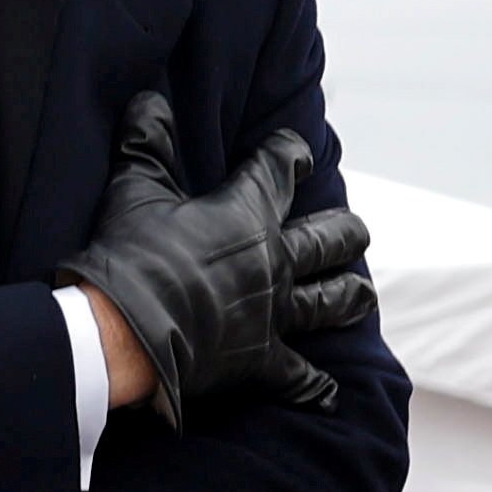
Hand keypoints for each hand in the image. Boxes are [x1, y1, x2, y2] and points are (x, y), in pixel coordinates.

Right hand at [56, 92, 373, 429]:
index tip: (295, 151)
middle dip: (344, 231)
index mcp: (248, 213)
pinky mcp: (261, 360)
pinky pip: (297, 376)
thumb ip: (147, 143)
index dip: (290, 154)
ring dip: (348, 296)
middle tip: (357, 230)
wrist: (128, 331)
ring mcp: (273, 313)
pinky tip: (328, 391)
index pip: (281, 169)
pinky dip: (313, 385)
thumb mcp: (134, 190)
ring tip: (363, 294)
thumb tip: (148, 100)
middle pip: (326, 240)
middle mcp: (274, 261)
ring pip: (328, 301)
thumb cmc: (132, 255)